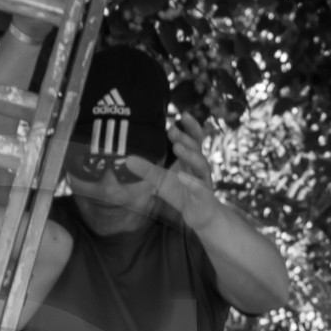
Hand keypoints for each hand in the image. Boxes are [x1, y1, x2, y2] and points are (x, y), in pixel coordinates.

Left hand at [119, 116, 218, 231]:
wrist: (198, 216)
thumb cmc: (182, 193)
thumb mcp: (161, 181)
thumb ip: (147, 170)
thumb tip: (127, 160)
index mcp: (191, 159)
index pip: (193, 139)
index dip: (190, 127)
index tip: (182, 115)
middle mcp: (199, 167)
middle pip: (196, 148)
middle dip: (185, 138)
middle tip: (172, 129)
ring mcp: (203, 181)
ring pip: (200, 165)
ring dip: (190, 155)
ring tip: (178, 147)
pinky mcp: (203, 196)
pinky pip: (199, 188)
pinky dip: (191, 182)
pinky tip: (182, 176)